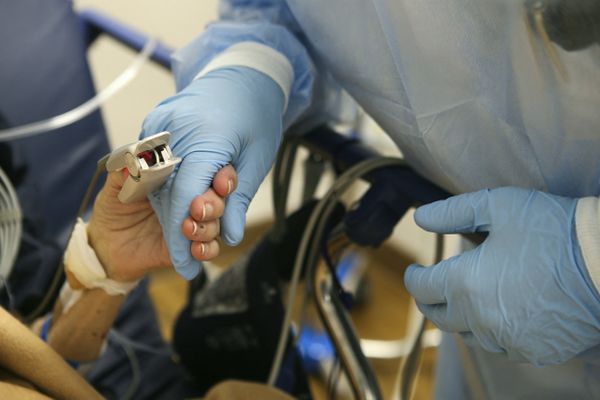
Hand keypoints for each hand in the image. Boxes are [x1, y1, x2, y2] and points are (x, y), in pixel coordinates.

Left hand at [87, 165, 236, 281]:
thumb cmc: (114, 207)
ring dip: (208, 227)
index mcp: (181, 177)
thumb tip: (135, 159)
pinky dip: (207, 249)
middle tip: (198, 208)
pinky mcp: (189, 247)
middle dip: (214, 204)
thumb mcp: (115, 185)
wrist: (105, 242)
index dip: (222, 176)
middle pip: (220, 198)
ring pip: (217, 223)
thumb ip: (124, 171)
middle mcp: (192, 199)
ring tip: (188, 228)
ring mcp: (193, 224)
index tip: (218, 181)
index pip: (211, 171)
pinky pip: (209, 249)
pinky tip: (195, 249)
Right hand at [141, 67, 284, 278]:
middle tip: (199, 248)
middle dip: (180, 227)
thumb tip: (228, 237)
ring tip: (199, 223)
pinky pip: (153, 166)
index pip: (185, 198)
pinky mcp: (154, 123)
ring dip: (173, 210)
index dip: (184, 237)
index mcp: (206, 137)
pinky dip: (167, 189)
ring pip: (156, 184)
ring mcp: (159, 124)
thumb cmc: (257, 117)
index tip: (188, 267)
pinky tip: (187, 199)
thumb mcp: (257, 160)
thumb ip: (238, 200)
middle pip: (166, 195)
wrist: (245, 75)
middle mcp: (174, 130)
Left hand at [404, 187, 599, 364]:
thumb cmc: (552, 228)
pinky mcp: (535, 351)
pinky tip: (503, 313)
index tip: (416, 270)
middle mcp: (480, 318)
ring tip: (470, 296)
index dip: (414, 276)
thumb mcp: (497, 205)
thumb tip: (421, 217)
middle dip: (431, 299)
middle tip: (434, 286)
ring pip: (469, 334)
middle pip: (439, 317)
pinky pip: (502, 346)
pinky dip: (495, 331)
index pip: (421, 288)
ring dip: (462, 316)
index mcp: (464, 283)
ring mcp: (508, 339)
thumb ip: (452, 212)